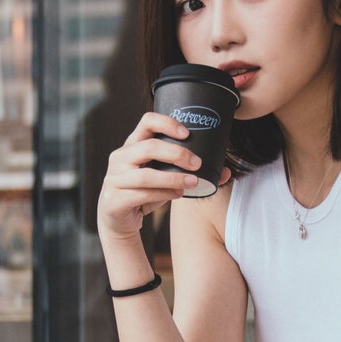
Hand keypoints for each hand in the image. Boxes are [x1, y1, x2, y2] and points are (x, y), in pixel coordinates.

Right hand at [97, 112, 228, 245]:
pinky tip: (177, 195)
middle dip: (177, 154)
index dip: (167, 123)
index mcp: (132, 145)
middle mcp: (121, 158)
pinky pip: (142, 195)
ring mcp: (115, 178)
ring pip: (146, 175)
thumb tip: (225, 172)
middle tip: (197, 163)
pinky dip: (163, 195)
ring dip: (173, 179)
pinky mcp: (115, 199)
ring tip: (193, 183)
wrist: (118, 219)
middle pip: (149, 147)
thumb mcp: (163, 177)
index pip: (147, 122)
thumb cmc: (143, 192)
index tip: (186, 133)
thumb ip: (186, 172)